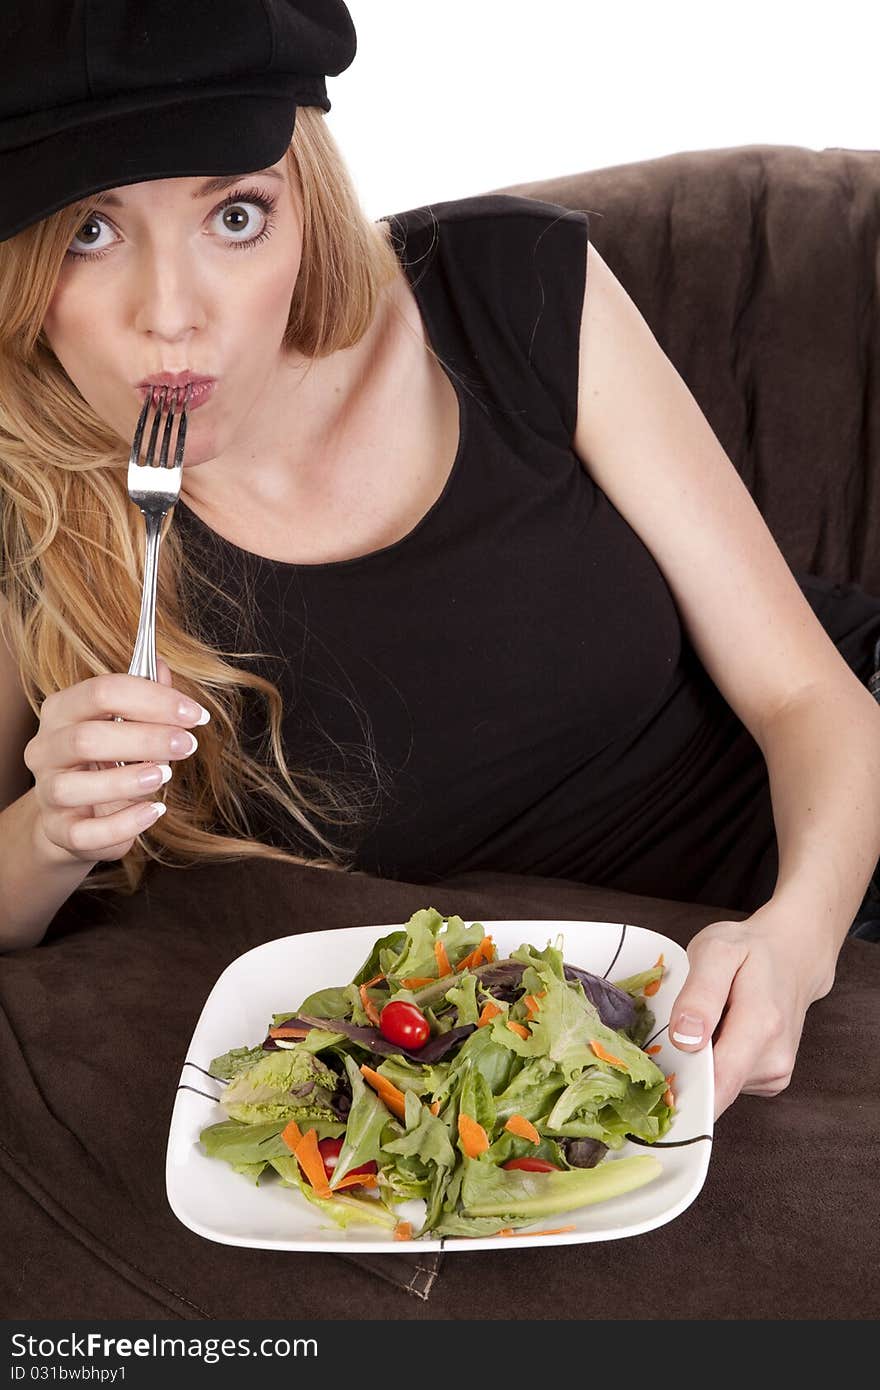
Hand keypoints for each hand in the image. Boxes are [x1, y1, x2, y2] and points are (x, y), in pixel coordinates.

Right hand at [25, 657, 208, 864]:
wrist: (76, 816)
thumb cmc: (106, 762)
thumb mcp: (125, 725)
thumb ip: (144, 698)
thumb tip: (162, 666)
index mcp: (62, 711)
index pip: (103, 691)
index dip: (154, 699)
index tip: (195, 714)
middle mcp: (46, 749)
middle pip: (87, 737)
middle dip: (146, 739)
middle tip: (188, 744)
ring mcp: (48, 792)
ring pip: (77, 787)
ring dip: (128, 780)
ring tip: (165, 775)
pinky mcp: (58, 830)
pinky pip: (86, 833)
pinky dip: (124, 824)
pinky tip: (154, 812)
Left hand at [667, 909, 837, 1118]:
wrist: (793, 954)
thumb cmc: (750, 949)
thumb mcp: (716, 950)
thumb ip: (700, 993)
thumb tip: (684, 1040)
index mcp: (761, 1026)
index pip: (718, 1086)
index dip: (682, 1091)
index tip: (656, 1082)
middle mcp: (774, 1059)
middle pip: (711, 1087)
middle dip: (686, 1067)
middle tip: (679, 1026)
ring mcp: (776, 1074)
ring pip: (718, 1085)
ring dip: (702, 1061)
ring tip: (709, 1022)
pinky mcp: (772, 1080)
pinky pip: (729, 1081)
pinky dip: (717, 1061)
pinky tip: (722, 1032)